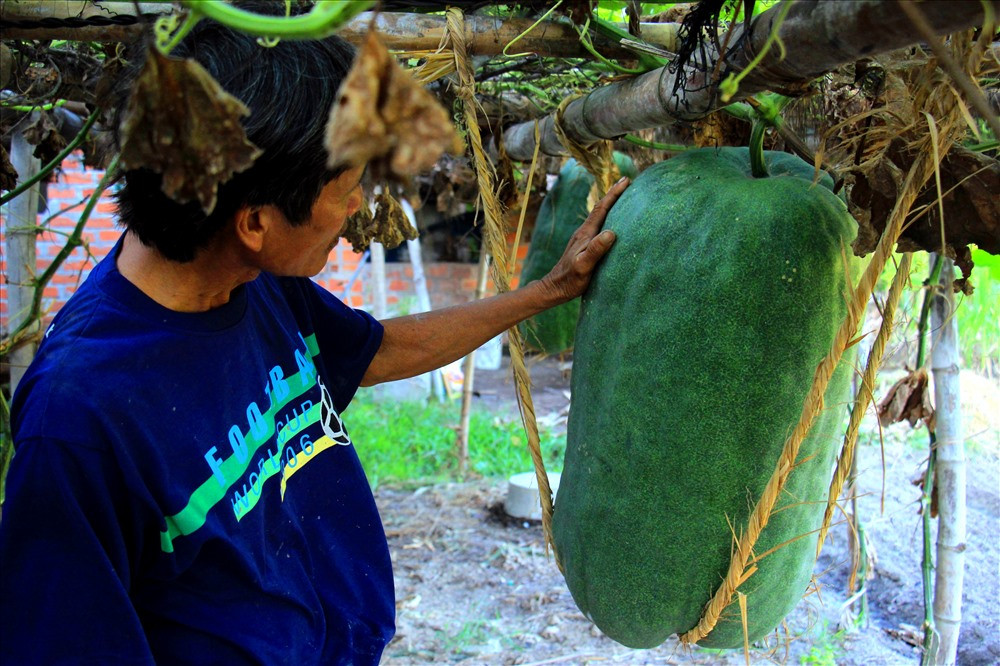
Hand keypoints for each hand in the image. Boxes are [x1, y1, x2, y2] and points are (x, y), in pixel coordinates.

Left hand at [536, 176, 629, 304]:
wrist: (554, 288)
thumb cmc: (570, 280)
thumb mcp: (584, 265)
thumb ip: (595, 250)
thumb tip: (611, 232)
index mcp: (585, 233)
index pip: (601, 208)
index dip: (614, 194)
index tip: (626, 180)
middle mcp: (584, 232)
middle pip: (600, 208)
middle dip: (614, 195)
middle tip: (627, 182)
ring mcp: (583, 239)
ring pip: (599, 217)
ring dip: (611, 205)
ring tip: (624, 198)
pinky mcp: (584, 246)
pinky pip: (599, 226)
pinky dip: (608, 218)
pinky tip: (613, 223)